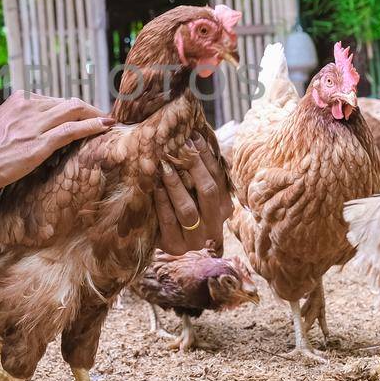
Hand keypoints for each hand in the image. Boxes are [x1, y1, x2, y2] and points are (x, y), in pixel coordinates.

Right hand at [0, 90, 113, 193]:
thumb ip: (17, 122)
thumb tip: (30, 129)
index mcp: (19, 100)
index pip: (55, 100)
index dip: (73, 108)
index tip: (85, 114)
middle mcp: (29, 106)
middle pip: (69, 102)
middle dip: (90, 109)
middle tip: (103, 118)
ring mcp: (35, 124)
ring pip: (75, 111)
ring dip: (96, 116)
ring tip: (109, 122)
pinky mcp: (39, 142)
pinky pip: (72, 130)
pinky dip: (93, 126)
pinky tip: (106, 127)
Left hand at [154, 132, 234, 254]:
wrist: (161, 238)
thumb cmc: (179, 204)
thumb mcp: (193, 189)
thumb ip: (197, 170)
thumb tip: (193, 133)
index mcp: (224, 208)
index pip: (219, 178)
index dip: (206, 157)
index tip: (193, 136)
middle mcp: (215, 225)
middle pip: (208, 192)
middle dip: (194, 167)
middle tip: (179, 147)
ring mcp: (196, 239)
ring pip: (188, 209)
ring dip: (175, 185)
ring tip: (164, 165)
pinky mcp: (176, 247)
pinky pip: (168, 222)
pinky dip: (162, 202)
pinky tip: (155, 186)